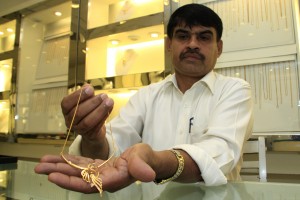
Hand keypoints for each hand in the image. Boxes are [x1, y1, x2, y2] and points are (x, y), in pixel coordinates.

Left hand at [34, 144, 155, 192]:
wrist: (147, 159)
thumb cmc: (147, 159)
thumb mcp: (144, 160)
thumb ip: (141, 167)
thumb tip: (147, 174)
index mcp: (112, 180)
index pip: (87, 185)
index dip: (69, 181)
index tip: (52, 176)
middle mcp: (102, 180)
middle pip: (76, 179)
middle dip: (57, 173)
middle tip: (38, 168)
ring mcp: (99, 173)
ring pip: (76, 171)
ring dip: (59, 166)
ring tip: (42, 162)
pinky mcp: (98, 167)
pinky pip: (81, 164)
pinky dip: (69, 161)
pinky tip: (58, 158)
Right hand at [61, 84, 113, 157]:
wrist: (93, 129)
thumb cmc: (88, 110)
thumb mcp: (86, 99)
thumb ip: (86, 92)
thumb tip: (88, 86)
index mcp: (66, 110)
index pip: (66, 103)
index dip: (78, 95)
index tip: (91, 89)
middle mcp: (69, 121)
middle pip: (78, 113)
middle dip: (92, 103)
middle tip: (104, 96)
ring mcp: (78, 130)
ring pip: (87, 122)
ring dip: (100, 110)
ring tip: (109, 101)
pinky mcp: (89, 135)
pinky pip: (96, 127)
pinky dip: (104, 117)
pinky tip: (110, 108)